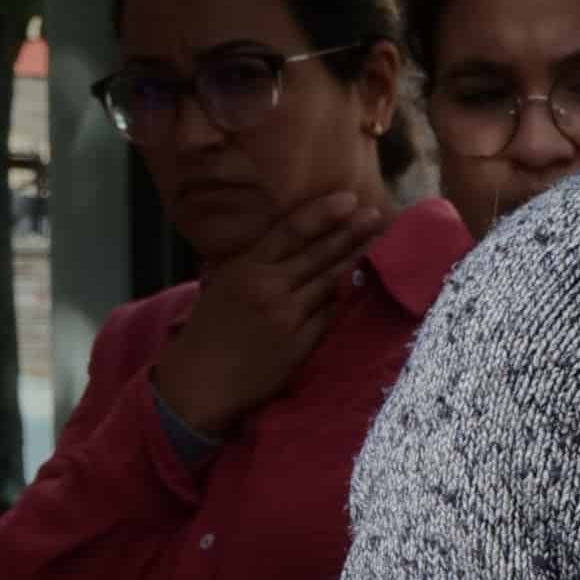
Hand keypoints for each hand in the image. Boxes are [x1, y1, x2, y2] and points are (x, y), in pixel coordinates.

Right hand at [156, 179, 380, 440]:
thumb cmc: (209, 330)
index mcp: (245, 267)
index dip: (323, 212)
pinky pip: (330, 315)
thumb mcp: (223, 284)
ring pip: (329, 282)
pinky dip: (347, 298)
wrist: (201, 380)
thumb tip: (288, 246)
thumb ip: (255, 264)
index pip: (292, 230)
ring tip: (378, 242)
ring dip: (356, 260)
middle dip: (350, 231)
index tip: (348, 199)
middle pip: (319, 253)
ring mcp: (287, 317)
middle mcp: (269, 287)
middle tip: (376, 214)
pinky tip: (365, 282)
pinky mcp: (300, 345)